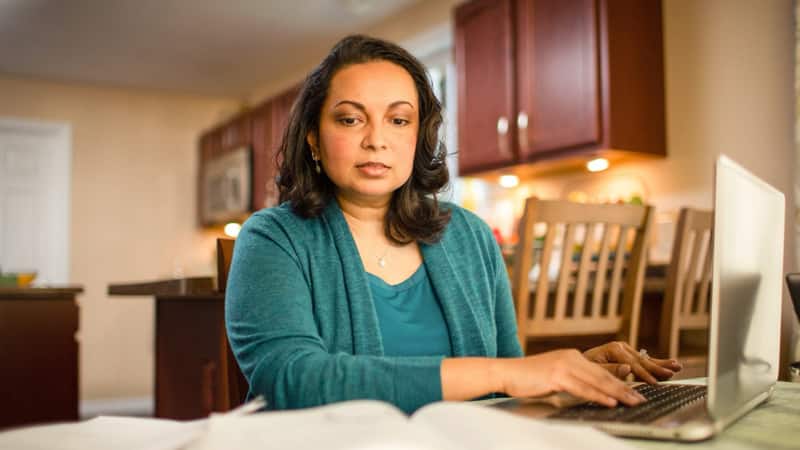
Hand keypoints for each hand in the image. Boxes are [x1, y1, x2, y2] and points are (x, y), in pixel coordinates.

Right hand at [493, 349, 646, 406]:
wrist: (506, 372)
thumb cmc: (527, 377)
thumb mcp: (554, 376)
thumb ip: (572, 380)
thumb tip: (589, 390)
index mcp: (572, 356)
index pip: (601, 370)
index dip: (620, 381)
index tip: (634, 392)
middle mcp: (571, 358)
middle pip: (603, 375)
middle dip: (625, 388)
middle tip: (641, 398)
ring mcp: (564, 366)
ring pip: (597, 381)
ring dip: (618, 393)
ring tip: (633, 401)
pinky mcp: (557, 376)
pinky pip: (582, 388)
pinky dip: (598, 395)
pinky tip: (610, 402)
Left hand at [583, 341, 681, 383]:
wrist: (577, 362)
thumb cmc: (582, 367)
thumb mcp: (592, 369)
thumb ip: (610, 369)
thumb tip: (628, 368)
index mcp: (613, 349)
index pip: (633, 364)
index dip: (643, 374)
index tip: (653, 383)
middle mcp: (621, 347)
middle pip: (643, 360)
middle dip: (658, 368)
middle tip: (672, 373)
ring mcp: (626, 350)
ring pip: (646, 360)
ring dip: (662, 364)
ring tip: (677, 366)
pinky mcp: (629, 355)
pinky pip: (645, 361)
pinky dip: (657, 363)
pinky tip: (671, 364)